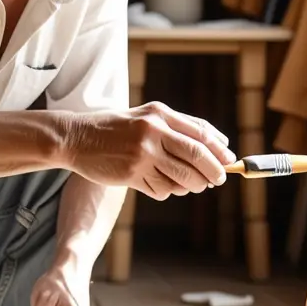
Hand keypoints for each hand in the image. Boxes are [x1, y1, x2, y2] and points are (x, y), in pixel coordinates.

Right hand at [65, 101, 236, 199]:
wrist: (77, 138)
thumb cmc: (117, 129)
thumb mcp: (147, 118)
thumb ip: (180, 127)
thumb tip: (220, 144)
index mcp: (160, 114)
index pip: (201, 133)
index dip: (219, 150)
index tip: (229, 161)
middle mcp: (153, 131)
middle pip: (197, 155)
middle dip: (214, 171)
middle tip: (218, 179)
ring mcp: (142, 154)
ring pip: (183, 177)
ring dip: (193, 185)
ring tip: (191, 185)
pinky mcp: (132, 174)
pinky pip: (162, 190)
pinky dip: (166, 191)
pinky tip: (158, 184)